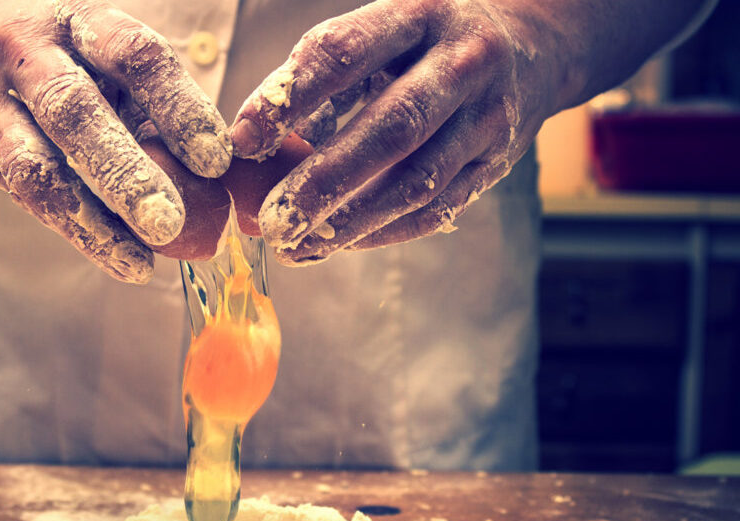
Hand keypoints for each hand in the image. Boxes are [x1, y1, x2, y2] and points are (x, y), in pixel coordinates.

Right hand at [0, 0, 231, 282]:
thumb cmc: (77, 65)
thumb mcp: (118, 71)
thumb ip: (160, 117)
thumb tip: (219, 183)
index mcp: (85, 24)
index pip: (134, 57)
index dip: (177, 107)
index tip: (216, 161)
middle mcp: (31, 52)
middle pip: (73, 110)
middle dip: (124, 171)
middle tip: (169, 223)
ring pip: (35, 163)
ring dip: (91, 218)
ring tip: (142, 261)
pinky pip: (25, 194)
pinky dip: (79, 231)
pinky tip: (123, 259)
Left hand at [229, 0, 704, 264]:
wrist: (529, 50)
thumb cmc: (422, 45)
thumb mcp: (377, 38)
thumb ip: (315, 83)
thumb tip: (250, 149)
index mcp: (419, 13)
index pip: (345, 54)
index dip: (290, 98)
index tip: (243, 140)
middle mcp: (463, 62)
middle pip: (391, 128)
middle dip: (324, 180)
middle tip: (272, 219)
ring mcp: (489, 117)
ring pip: (417, 181)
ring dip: (350, 222)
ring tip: (295, 246)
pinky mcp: (496, 164)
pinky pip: (435, 209)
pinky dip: (381, 233)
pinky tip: (336, 244)